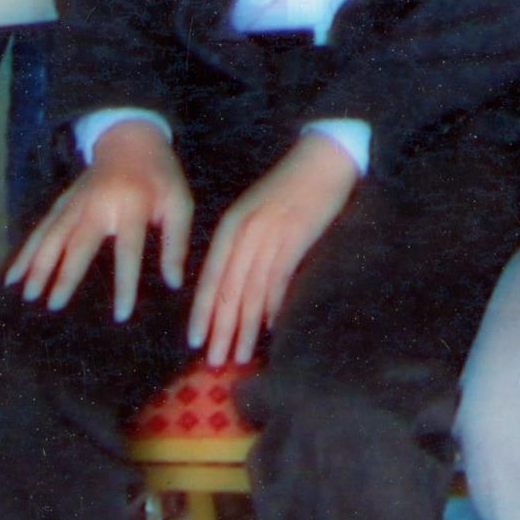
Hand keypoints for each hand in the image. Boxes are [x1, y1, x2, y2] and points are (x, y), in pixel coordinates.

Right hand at [8, 120, 194, 319]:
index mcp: (133, 206)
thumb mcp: (180, 204)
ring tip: (27, 293)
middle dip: (64, 274)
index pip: (128, 251)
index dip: (125, 284)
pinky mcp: (63, 202)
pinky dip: (26, 251)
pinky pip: (41, 228)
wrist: (131, 138)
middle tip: (53, 304)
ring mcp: (76, 202)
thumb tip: (174, 283)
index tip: (120, 315)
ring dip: (37, 264)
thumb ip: (176, 243)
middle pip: (78, 242)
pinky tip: (13, 274)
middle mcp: (99, 204)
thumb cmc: (160, 177)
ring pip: (52, 235)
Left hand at [184, 130, 361, 366]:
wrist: (323, 159)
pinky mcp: (297, 238)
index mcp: (231, 227)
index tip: (196, 341)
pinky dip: (273, 307)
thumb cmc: (290, 186)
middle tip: (214, 361)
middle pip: (228, 291)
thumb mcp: (257, 212)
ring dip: (245, 327)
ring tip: (239, 355)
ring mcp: (271, 236)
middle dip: (220, 329)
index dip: (202, 313)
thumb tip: (240, 287)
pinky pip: (280, 281)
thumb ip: (245, 244)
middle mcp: (245, 233)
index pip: (211, 279)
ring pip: (252, 292)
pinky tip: (268, 329)